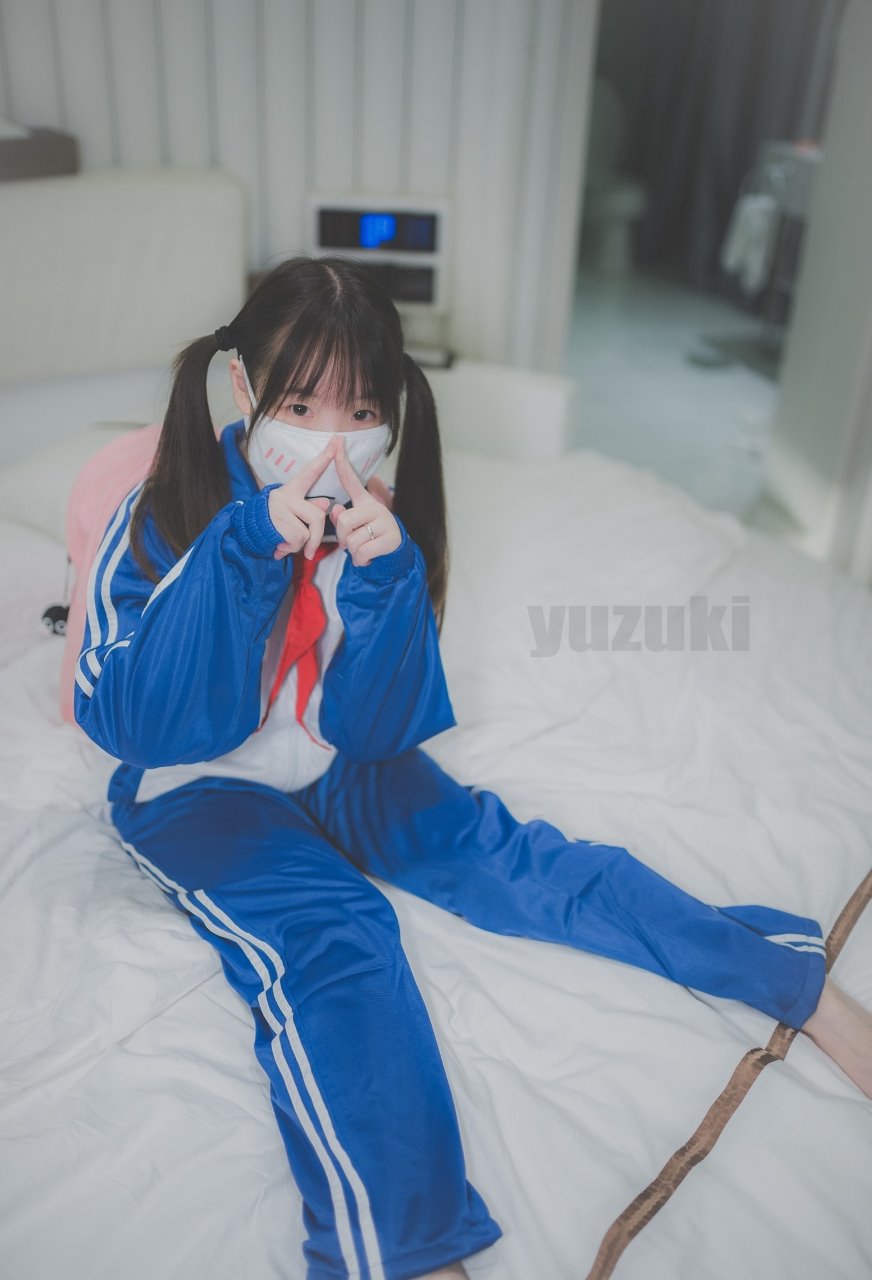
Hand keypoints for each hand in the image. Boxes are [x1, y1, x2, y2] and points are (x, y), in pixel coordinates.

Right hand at [268, 435, 337, 559]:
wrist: (245, 536)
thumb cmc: (273, 526)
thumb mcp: (292, 515)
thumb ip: (309, 509)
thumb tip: (326, 503)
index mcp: (291, 490)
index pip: (311, 471)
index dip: (325, 457)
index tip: (338, 439)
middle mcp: (285, 495)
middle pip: (317, 516)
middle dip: (316, 538)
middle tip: (310, 551)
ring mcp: (280, 508)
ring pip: (307, 532)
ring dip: (300, 544)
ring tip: (285, 542)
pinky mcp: (277, 522)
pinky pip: (297, 539)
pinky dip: (291, 548)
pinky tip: (279, 545)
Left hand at [331, 436, 401, 566]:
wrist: (393, 555)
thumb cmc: (368, 538)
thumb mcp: (353, 528)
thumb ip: (341, 519)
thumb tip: (337, 511)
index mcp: (365, 502)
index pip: (351, 479)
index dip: (342, 462)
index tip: (337, 440)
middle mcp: (376, 507)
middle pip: (345, 521)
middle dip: (342, 538)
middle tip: (349, 544)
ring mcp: (386, 522)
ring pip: (353, 540)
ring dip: (353, 552)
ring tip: (362, 551)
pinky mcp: (391, 538)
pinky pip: (363, 551)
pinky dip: (360, 560)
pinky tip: (367, 558)